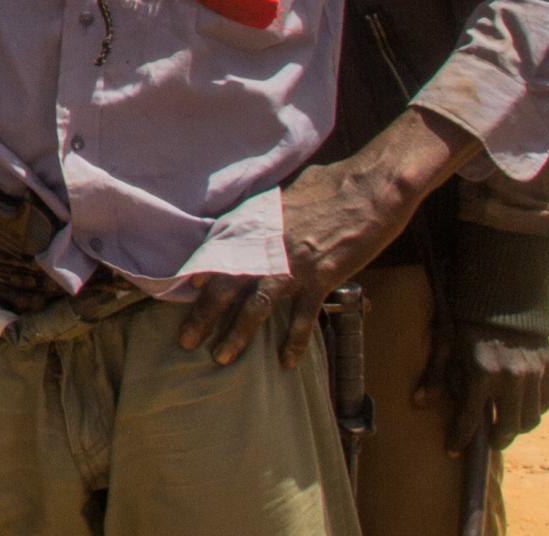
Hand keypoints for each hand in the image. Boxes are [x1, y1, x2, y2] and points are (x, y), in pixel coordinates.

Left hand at [180, 156, 417, 367]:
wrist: (369, 189)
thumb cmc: (328, 186)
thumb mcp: (282, 195)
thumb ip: (261, 214)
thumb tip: (243, 223)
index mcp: (253, 224)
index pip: (215, 254)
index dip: (196, 276)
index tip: (179, 295)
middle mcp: (265, 246)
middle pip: (226, 286)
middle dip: (203, 316)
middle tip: (186, 341)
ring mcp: (292, 264)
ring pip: (256, 307)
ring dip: (237, 335)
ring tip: (221, 358)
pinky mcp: (322, 277)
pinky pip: (304, 317)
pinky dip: (295, 342)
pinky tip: (287, 362)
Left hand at [425, 324, 548, 454]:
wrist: (502, 292)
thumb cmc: (465, 318)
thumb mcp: (444, 343)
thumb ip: (435, 375)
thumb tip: (419, 403)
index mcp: (482, 373)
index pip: (471, 419)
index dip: (460, 438)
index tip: (453, 449)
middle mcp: (511, 378)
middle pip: (507, 428)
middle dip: (495, 439)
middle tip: (486, 441)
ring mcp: (533, 374)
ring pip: (531, 420)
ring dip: (517, 428)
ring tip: (504, 426)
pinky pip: (547, 402)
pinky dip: (536, 409)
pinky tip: (522, 406)